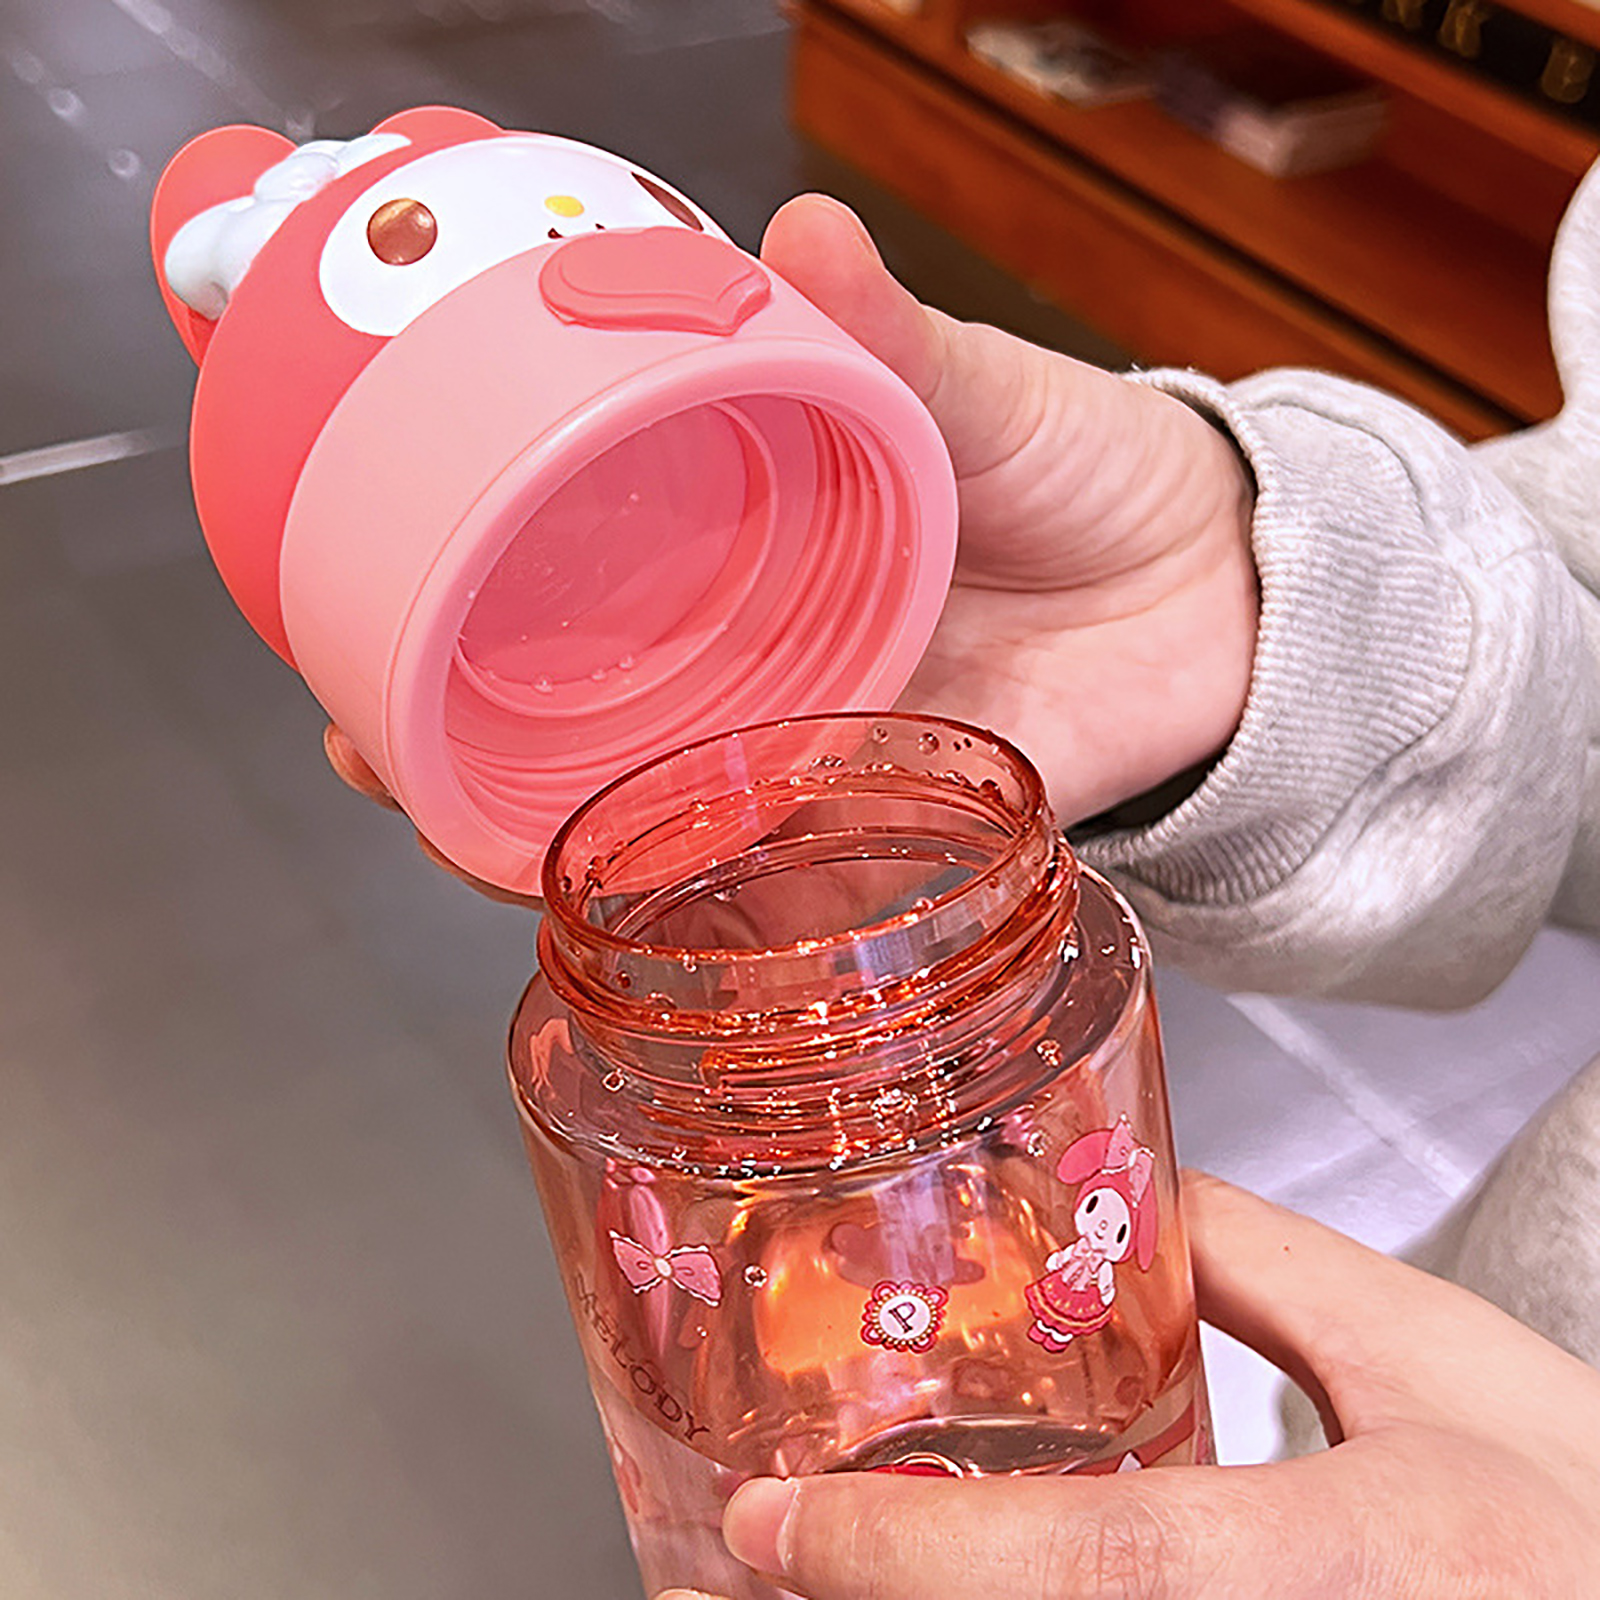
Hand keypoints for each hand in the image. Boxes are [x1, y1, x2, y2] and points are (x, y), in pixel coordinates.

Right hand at [326, 197, 1257, 876]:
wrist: (1225, 595)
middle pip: (577, 714)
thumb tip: (803, 232)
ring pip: (645, 814)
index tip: (359, 590)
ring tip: (448, 836)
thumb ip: (894, 338)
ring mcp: (808, 753)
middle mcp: (755, 659)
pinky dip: (692, 907)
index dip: (464, 590)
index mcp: (749, 545)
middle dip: (457, 741)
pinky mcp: (881, 831)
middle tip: (367, 742)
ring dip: (541, 837)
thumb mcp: (977, 394)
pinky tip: (612, 912)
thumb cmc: (1093, 476)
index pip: (579, 574)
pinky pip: (770, 883)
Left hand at [661, 1173, 1599, 1599]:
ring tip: (817, 1580)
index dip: (907, 1554)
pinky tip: (948, 1596)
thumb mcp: (1442, 1363)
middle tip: (756, 1558)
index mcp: (1347, 1570)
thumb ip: (1271, 1272)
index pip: (1091, 1571)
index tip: (773, 1525)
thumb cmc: (1584, 1524)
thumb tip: (1134, 1201)